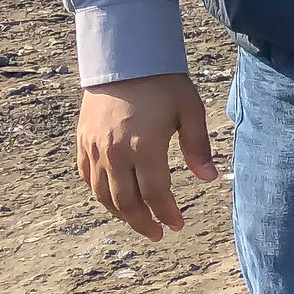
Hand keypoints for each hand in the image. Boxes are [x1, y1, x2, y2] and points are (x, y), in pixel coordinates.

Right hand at [77, 73, 215, 242]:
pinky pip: (87, 177)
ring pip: (103, 194)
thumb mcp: (190, 110)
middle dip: (143, 222)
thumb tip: (210, 178)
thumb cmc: (163, 83)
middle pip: (126, 202)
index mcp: (144, 147)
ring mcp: (95, 148)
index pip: (156, 194)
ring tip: (138, 221)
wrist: (124, 59)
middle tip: (158, 234)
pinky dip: (100, 193)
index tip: (177, 226)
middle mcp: (115, 153)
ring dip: (120, 213)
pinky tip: (113, 199)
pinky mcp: (83, 141)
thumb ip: (199, 147)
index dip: (167, 213)